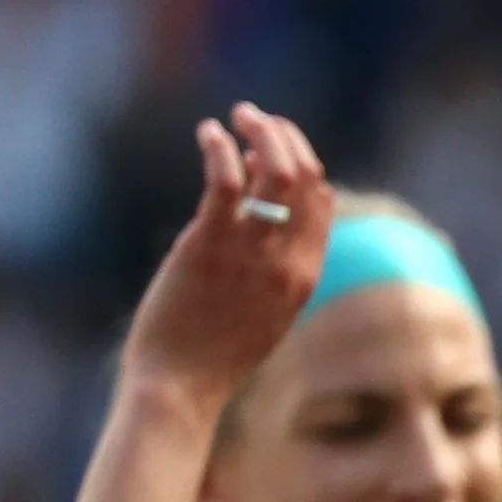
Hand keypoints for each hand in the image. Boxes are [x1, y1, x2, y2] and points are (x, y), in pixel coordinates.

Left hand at [128, 105, 332, 405]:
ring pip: (277, 171)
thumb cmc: (210, 355)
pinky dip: (222, 148)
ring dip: (261, 132)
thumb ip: (269, 269)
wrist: (180, 386)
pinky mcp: (209, 245)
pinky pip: (228, 182)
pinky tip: (209, 133)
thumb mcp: (259, 312)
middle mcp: (286, 259)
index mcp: (304, 275)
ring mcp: (251, 252)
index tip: (274, 147)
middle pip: (308, 178)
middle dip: (287, 137)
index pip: (321, 201)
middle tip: (256, 119)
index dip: (303, 163)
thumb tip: (260, 230)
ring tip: (238, 116)